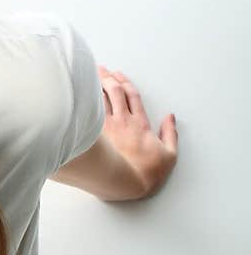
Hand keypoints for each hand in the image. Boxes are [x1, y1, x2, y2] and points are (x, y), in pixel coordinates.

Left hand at [97, 65, 177, 197]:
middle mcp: (123, 122)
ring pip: (101, 100)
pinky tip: (82, 95)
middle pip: (115, 93)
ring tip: (90, 77)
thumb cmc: (145, 173)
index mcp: (141, 124)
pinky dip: (87, 101)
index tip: (119, 75)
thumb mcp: (169, 155)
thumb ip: (171, 134)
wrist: (125, 183)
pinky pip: (91, 113)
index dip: (126, 83)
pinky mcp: (97, 136)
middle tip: (102, 70)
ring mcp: (108, 128)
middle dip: (108, 79)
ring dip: (96, 86)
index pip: (133, 96)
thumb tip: (171, 118)